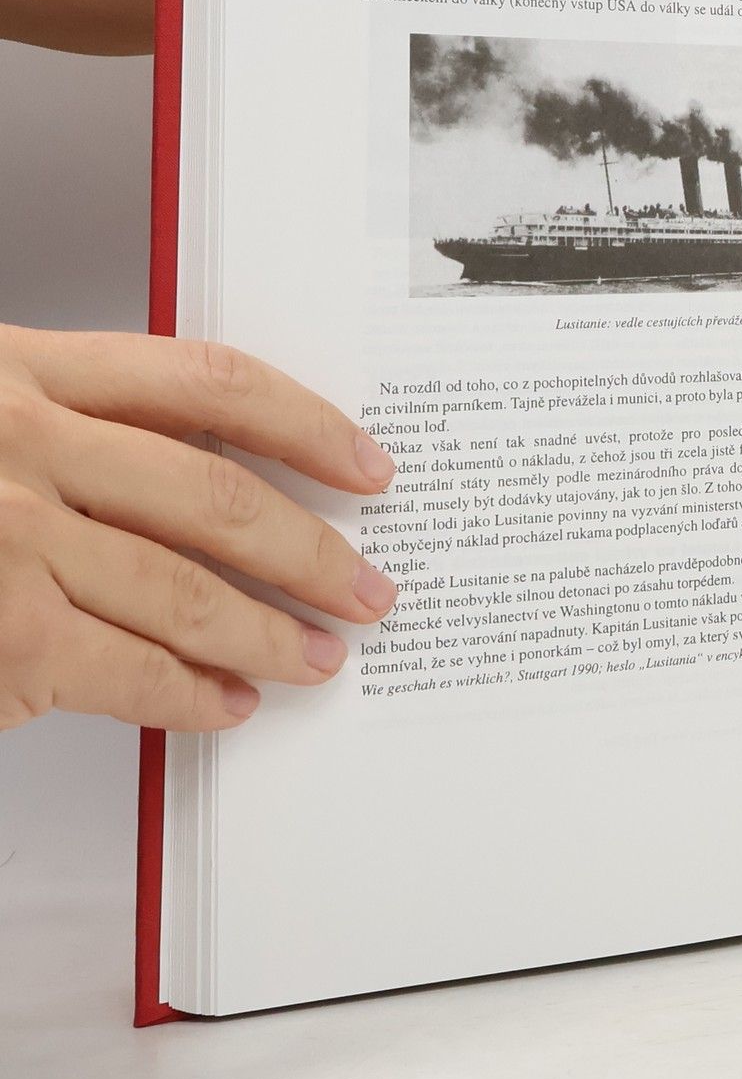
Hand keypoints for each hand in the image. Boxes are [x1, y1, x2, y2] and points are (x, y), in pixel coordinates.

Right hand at [0, 327, 396, 732]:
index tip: (367, 463)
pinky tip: (229, 705)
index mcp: (24, 373)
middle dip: (312, 550)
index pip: (208, 382)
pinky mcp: (2, 638)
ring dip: (270, 634)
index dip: (307, 423)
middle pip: (216, 497)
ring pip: (187, 592)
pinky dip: (194, 696)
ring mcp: (7, 542)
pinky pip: (129, 673)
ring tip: (320, 656)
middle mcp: (21, 447)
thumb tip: (215, 476)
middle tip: (367, 586)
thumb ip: (75, 427)